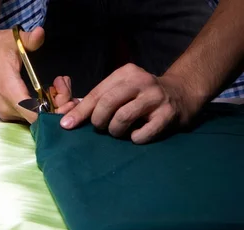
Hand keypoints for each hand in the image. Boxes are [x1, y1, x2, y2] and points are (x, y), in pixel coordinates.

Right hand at [0, 26, 76, 122]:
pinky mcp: (4, 111)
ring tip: (55, 86)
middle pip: (39, 118)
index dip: (54, 111)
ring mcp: (4, 111)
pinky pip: (26, 115)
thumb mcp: (12, 40)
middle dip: (56, 105)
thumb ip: (30, 40)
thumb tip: (40, 34)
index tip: (64, 97)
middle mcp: (6, 106)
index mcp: (9, 91)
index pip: (35, 115)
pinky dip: (40, 106)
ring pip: (34, 118)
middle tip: (62, 85)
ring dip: (49, 105)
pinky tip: (45, 91)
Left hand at [59, 63, 195, 143]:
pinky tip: (136, 135)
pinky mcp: (168, 114)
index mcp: (125, 73)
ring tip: (119, 132)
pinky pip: (142, 134)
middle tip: (102, 128)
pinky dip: (135, 139)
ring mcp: (156, 97)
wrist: (181, 94)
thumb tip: (66, 118)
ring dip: (115, 131)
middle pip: (107, 104)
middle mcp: (141, 81)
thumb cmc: (140, 96)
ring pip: (122, 118)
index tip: (66, 126)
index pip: (96, 94)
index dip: (80, 112)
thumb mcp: (119, 90)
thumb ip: (96, 101)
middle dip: (98, 121)